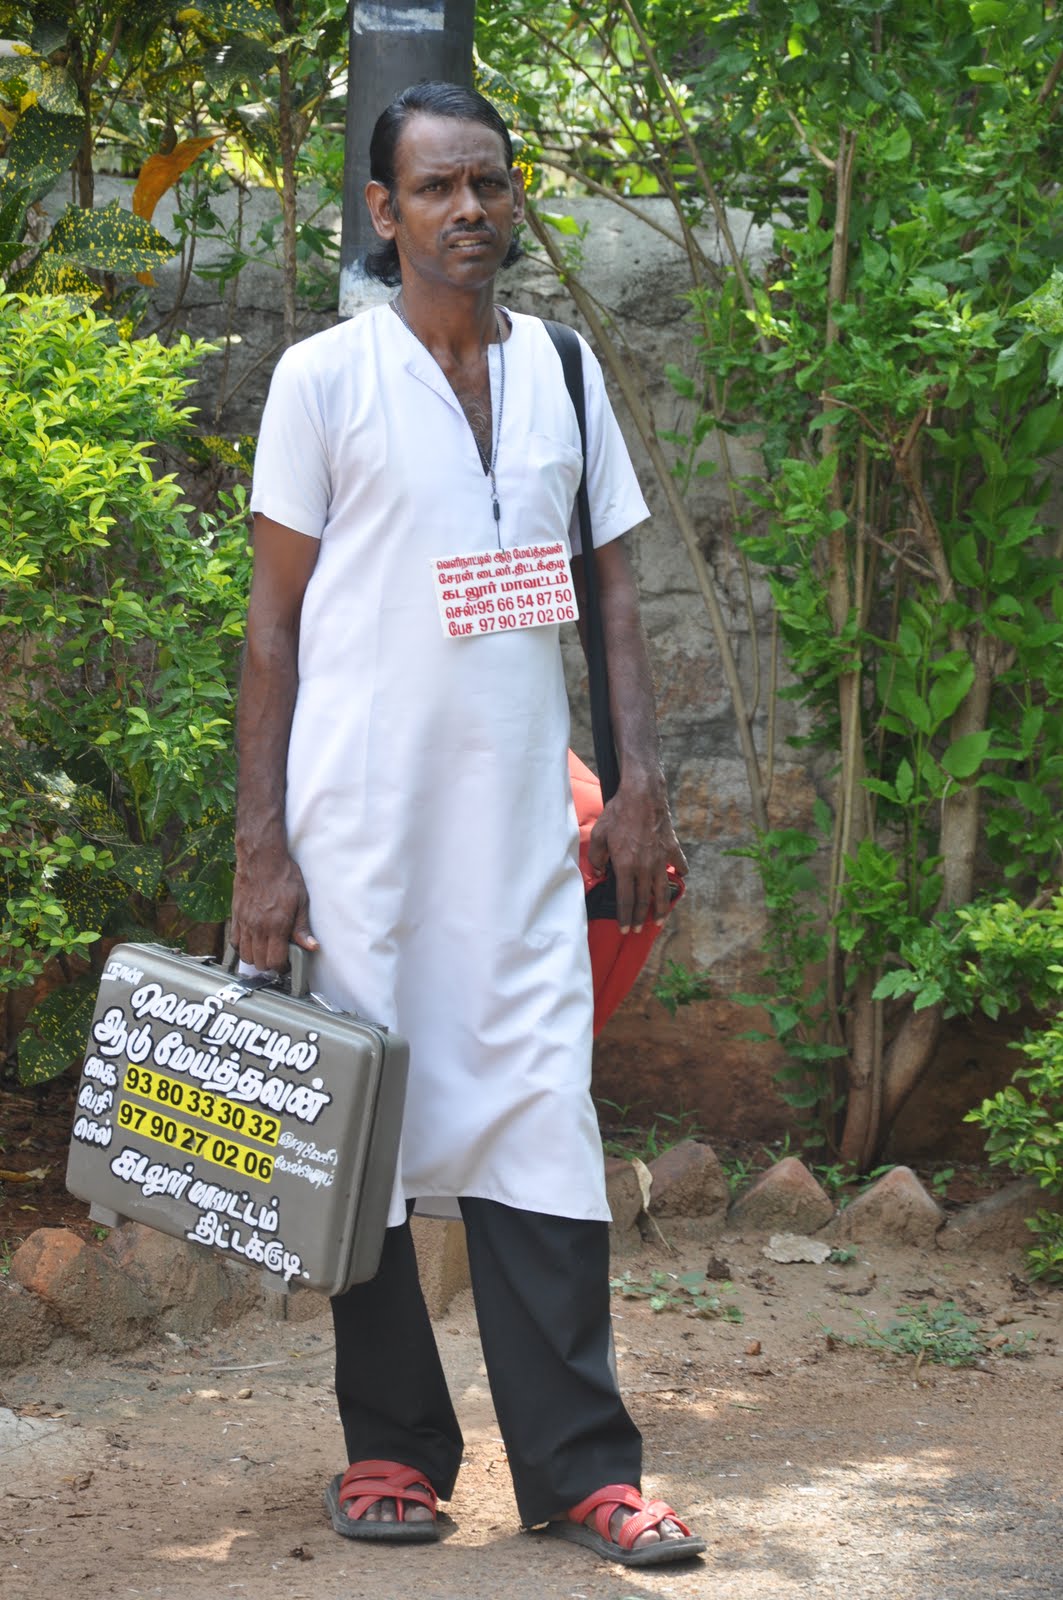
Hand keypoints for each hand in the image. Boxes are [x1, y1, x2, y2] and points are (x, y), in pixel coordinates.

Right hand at [229, 842, 318, 972]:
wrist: (262, 859)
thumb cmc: (283, 877)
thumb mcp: (301, 901)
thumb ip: (302, 927)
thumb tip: (311, 946)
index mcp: (276, 926)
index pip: (275, 961)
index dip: (282, 968)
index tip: (287, 964)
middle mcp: (257, 928)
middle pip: (259, 962)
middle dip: (270, 965)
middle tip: (278, 958)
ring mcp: (244, 923)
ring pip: (245, 955)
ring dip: (255, 957)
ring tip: (265, 951)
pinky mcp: (235, 916)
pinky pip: (234, 941)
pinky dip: (242, 947)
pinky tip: (252, 941)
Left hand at [588, 777, 687, 932]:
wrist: (643, 795)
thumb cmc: (618, 813)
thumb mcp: (599, 834)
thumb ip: (595, 857)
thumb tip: (596, 872)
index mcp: (625, 867)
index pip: (624, 900)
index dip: (624, 917)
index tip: (624, 929)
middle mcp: (645, 867)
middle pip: (643, 900)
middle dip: (640, 917)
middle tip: (639, 929)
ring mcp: (661, 859)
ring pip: (662, 890)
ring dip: (661, 907)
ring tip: (659, 919)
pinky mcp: (672, 848)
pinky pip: (679, 865)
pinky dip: (679, 873)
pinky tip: (678, 878)